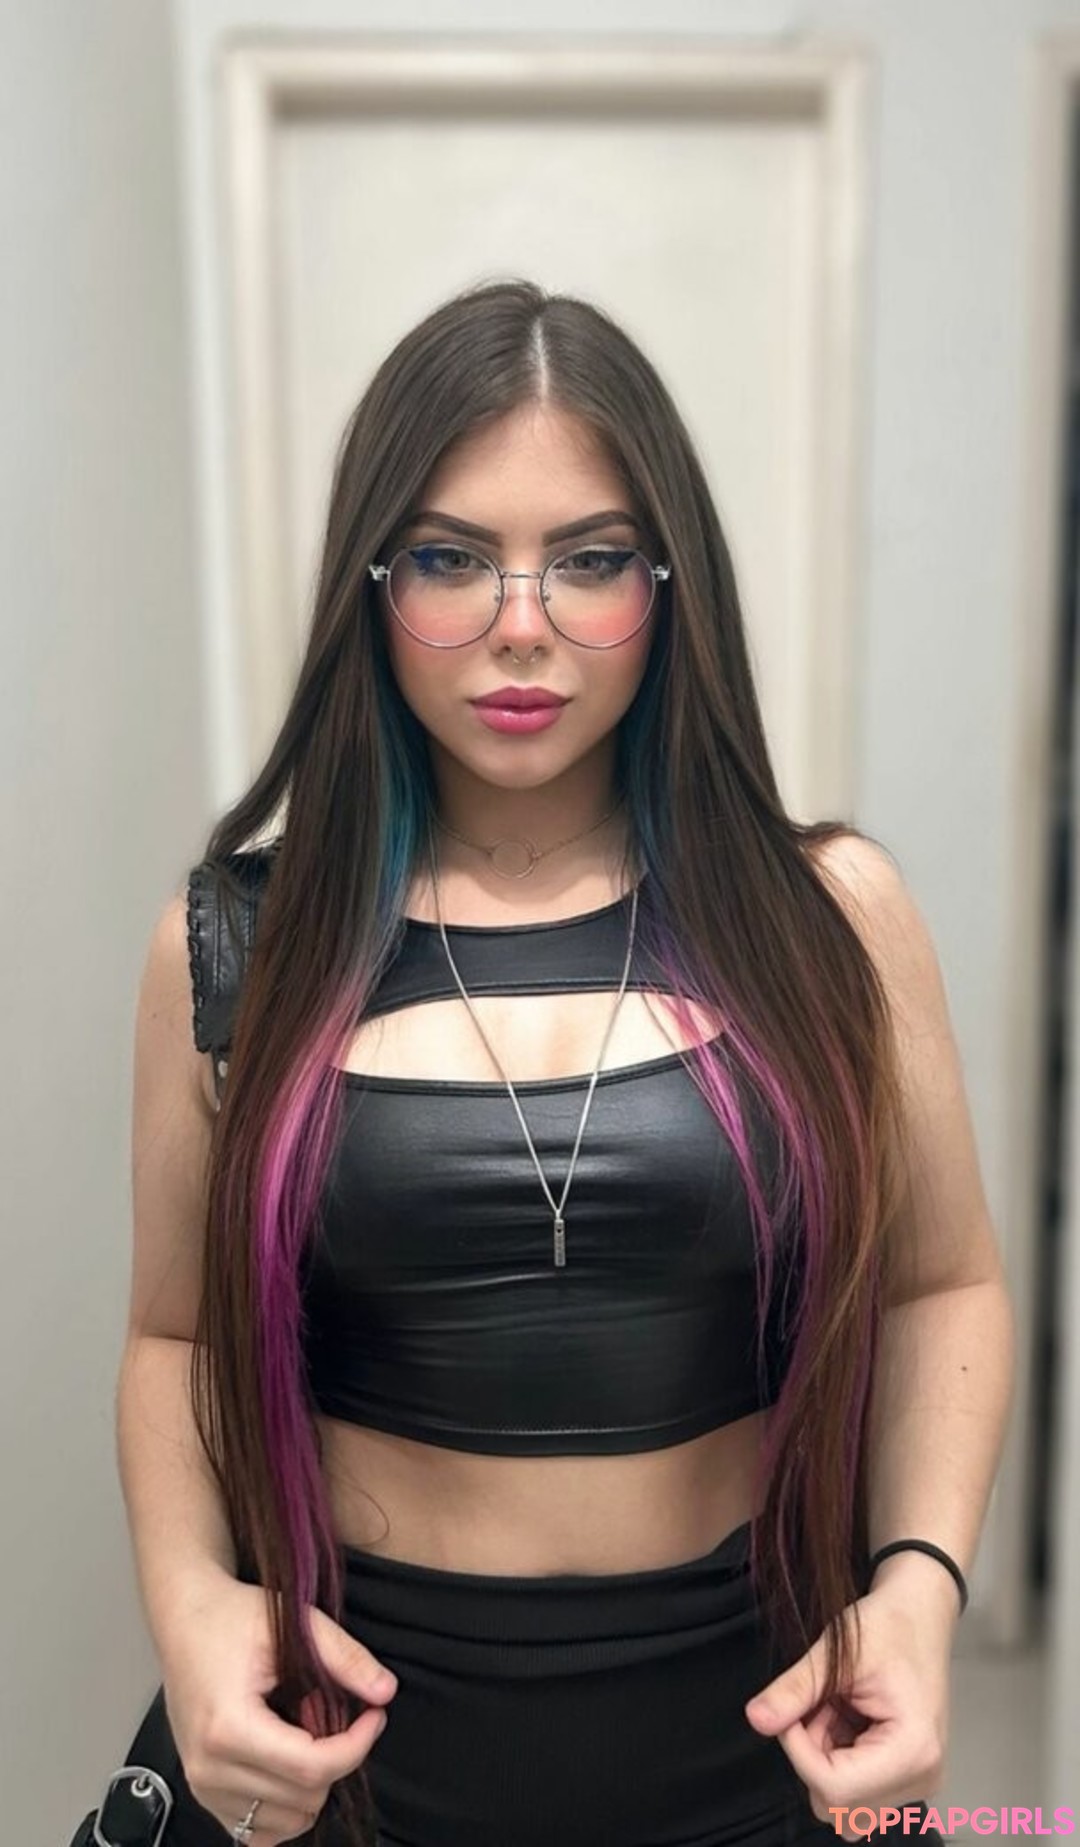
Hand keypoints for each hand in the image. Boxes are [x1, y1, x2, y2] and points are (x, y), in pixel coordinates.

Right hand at [160, 1569, 397, 1843]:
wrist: (183, 1620)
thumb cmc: (231, 1618)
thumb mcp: (294, 1625)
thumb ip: (344, 1658)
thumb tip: (386, 1692)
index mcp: (229, 1728)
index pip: (311, 1768)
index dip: (356, 1746)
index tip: (375, 1716)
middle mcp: (209, 1768)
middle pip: (302, 1798)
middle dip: (337, 1760)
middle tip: (339, 1717)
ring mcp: (201, 1787)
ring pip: (285, 1823)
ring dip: (312, 1786)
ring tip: (309, 1736)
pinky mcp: (202, 1794)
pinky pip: (256, 1832)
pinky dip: (285, 1808)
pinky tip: (291, 1766)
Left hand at [743, 1553, 958, 1840]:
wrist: (920, 1613)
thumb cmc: (889, 1626)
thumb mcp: (837, 1653)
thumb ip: (794, 1691)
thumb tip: (755, 1720)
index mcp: (914, 1751)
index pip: (836, 1788)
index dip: (800, 1752)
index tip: (793, 1711)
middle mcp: (922, 1779)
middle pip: (838, 1805)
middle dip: (812, 1757)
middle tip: (818, 1705)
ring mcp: (917, 1783)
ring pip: (842, 1803)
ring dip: (823, 1759)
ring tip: (834, 1709)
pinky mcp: (907, 1778)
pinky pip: (855, 1791)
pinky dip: (836, 1758)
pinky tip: (845, 1719)